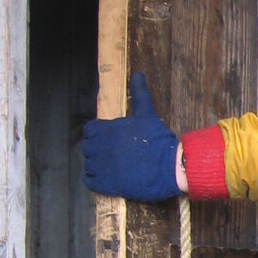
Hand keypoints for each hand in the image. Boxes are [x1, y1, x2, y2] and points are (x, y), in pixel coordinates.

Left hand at [82, 73, 180, 200]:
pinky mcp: (106, 183)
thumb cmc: (159, 141)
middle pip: (87, 148)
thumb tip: (138, 74)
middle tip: (111, 154)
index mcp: (107, 130)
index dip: (97, 135)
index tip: (108, 139)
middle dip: (96, 150)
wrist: (170, 167)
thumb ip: (140, 94)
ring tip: (111, 167)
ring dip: (96, 165)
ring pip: (89, 164)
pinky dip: (93, 179)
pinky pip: (90, 181)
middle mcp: (101, 147)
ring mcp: (102, 166)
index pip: (90, 131)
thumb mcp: (147, 115)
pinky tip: (105, 178)